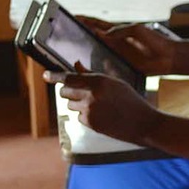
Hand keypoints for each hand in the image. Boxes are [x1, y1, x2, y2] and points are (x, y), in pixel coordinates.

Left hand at [44, 67, 161, 144]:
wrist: (143, 123)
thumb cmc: (130, 101)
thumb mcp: (114, 83)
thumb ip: (92, 74)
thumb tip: (75, 65)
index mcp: (99, 81)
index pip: (69, 77)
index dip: (54, 76)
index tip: (45, 75)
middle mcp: (92, 95)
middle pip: (65, 91)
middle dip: (68, 91)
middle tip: (79, 92)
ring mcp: (90, 110)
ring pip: (70, 105)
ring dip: (77, 104)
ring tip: (96, 105)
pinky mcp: (90, 123)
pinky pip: (78, 116)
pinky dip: (85, 115)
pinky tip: (101, 115)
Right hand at [76, 16, 178, 75]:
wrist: (169, 57)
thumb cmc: (156, 41)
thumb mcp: (138, 30)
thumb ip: (121, 30)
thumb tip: (104, 33)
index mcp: (120, 30)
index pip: (99, 24)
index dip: (86, 20)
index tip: (73, 17)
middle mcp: (117, 41)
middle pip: (95, 36)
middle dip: (81, 34)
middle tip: (67, 33)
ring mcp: (119, 54)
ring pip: (98, 50)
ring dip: (87, 49)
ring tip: (72, 50)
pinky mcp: (123, 65)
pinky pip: (107, 64)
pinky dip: (97, 64)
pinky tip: (88, 66)